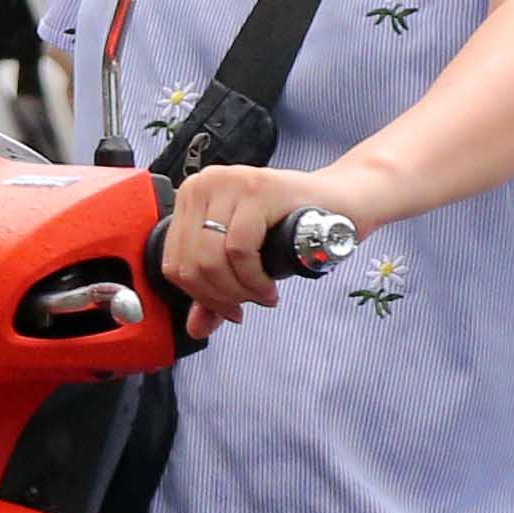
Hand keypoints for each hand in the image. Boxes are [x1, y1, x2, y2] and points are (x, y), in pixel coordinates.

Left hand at [154, 162, 316, 337]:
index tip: (228, 310)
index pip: (174, 262)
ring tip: (262, 295)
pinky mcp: (257, 189)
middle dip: (221, 297)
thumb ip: (215, 291)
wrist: (339, 202)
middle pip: (191, 264)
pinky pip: (240, 249)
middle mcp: (204, 183)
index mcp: (191, 197)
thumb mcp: (244, 260)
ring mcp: (230, 182)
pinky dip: (253, 278)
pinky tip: (268, 285)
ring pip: (212, 259)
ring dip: (239, 290)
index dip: (200, 297)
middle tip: (248, 305)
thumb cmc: (290, 227)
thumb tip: (195, 329)